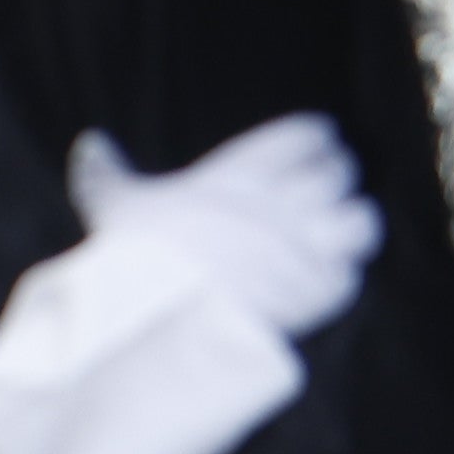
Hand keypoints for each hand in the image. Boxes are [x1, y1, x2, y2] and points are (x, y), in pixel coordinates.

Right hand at [66, 112, 375, 341]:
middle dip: (337, 175)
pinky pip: (351, 274)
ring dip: (355, 222)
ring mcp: (308, 247)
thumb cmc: (143, 254)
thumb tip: (90, 144)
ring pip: (362, 220)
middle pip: (339, 173)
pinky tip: (329, 273)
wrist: (175, 316)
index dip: (314, 137)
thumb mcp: (117, 205)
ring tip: (342, 226)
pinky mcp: (321, 291)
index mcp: (241, 174)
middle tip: (328, 181)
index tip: (318, 139)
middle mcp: (284, 204)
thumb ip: (107, 172)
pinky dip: (343, 272)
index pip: (301, 137)